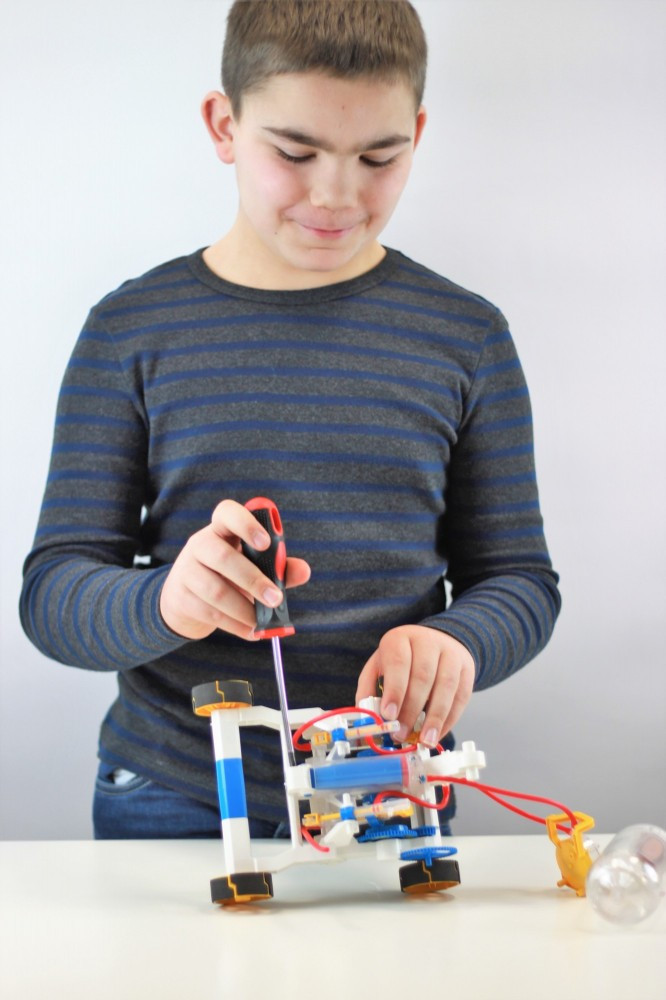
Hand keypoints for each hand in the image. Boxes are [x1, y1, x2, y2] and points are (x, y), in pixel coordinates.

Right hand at [159, 499, 310, 640]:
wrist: (186, 599)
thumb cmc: (228, 575)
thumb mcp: (253, 566)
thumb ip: (279, 567)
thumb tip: (304, 570)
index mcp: (221, 528)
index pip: (227, 513)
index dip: (246, 524)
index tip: (266, 543)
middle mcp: (200, 544)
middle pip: (223, 557)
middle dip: (253, 580)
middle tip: (276, 599)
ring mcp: (187, 570)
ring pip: (215, 590)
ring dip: (244, 609)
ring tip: (262, 621)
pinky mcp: (181, 598)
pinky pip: (210, 613)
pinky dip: (235, 626)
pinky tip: (251, 631)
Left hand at [355, 625, 474, 745]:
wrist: (435, 642)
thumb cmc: (402, 660)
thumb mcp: (379, 666)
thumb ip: (368, 690)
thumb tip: (367, 720)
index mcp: (400, 638)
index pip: (398, 662)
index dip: (394, 690)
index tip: (389, 715)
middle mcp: (427, 641)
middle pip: (422, 676)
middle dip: (411, 710)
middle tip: (402, 734)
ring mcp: (451, 653)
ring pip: (446, 686)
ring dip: (435, 718)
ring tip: (424, 740)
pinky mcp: (467, 667)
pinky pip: (462, 696)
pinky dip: (450, 719)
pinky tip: (438, 733)